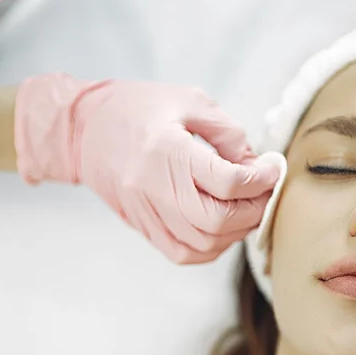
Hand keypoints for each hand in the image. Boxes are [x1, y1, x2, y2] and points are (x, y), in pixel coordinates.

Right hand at [15, 74, 278, 263]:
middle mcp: (154, 187)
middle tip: (264, 192)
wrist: (84, 129)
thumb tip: (256, 165)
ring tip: (246, 208)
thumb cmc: (136, 108)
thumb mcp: (188, 100)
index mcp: (167, 150)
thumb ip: (228, 133)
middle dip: (253, 210)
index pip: (226, 182)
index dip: (260, 179)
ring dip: (236, 231)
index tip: (272, 169)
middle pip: (218, 220)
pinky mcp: (143, 226)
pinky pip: (184, 253)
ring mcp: (147, 212)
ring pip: (204, 243)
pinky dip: (212, 247)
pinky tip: (222, 228)